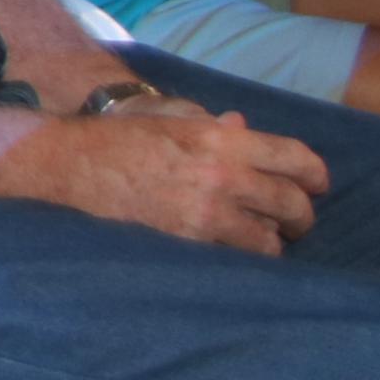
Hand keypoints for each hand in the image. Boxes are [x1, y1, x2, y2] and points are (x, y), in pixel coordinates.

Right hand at [0, 106, 324, 254]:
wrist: (64, 166)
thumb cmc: (114, 139)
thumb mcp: (166, 119)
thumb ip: (212, 126)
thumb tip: (243, 127)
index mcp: (219, 138)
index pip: (296, 158)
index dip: (314, 175)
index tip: (314, 185)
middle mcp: (222, 175)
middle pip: (293, 204)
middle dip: (299, 217)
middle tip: (291, 222)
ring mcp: (207, 213)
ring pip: (271, 242)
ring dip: (267, 241)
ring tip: (253, 237)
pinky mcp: (190, 244)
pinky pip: (239, 259)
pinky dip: (240, 256)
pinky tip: (226, 249)